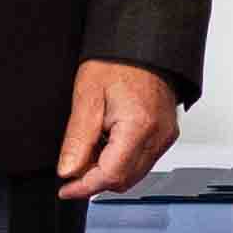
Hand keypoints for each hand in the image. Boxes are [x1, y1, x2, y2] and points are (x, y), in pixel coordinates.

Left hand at [52, 59, 180, 199]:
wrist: (142, 44)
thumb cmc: (117, 62)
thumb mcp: (87, 97)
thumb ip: (77, 139)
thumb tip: (68, 170)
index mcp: (139, 127)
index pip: (111, 175)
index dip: (84, 187)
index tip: (66, 189)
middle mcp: (158, 136)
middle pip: (124, 180)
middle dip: (95, 180)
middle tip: (73, 167)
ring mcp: (165, 136)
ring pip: (134, 174)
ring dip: (108, 172)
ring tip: (90, 150)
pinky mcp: (166, 134)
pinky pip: (143, 161)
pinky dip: (122, 161)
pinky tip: (107, 144)